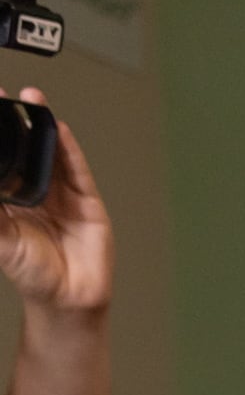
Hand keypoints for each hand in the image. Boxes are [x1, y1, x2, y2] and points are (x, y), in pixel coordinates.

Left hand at [0, 94, 108, 316]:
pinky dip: (68, 148)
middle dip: (13, 121)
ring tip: (30, 98)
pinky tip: (57, 127)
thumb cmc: (31, 274)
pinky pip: (77, 169)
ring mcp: (61, 196)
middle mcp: (33, 193)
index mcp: (7, 200)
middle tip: (2, 96)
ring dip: (40, 125)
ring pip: (49, 153)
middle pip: (22, 149)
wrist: (69, 298)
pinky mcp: (86, 202)